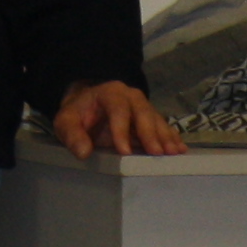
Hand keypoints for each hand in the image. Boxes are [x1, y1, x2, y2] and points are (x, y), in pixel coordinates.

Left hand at [53, 79, 184, 157]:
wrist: (88, 106)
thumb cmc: (78, 115)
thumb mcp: (66, 122)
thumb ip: (71, 135)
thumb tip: (83, 152)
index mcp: (110, 93)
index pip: (118, 109)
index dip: (122, 130)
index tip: (125, 151)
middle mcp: (131, 97)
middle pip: (143, 112)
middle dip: (151, 134)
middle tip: (157, 153)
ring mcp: (143, 107)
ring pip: (156, 120)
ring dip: (165, 137)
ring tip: (173, 153)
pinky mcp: (150, 118)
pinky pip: (163, 127)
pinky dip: (172, 138)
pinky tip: (180, 149)